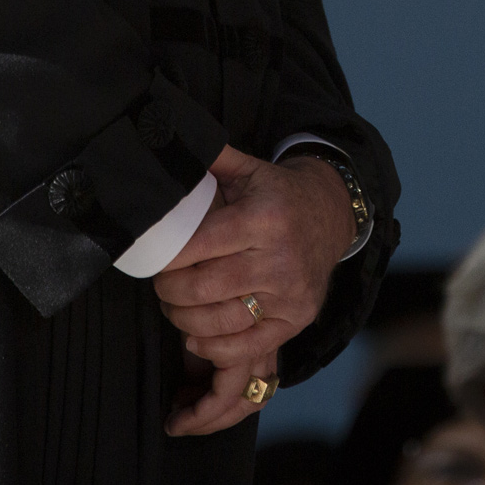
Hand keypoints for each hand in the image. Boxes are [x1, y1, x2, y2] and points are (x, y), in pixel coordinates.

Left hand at [155, 145, 352, 432]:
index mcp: (262, 218)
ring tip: (176, 306)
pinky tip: (196, 336)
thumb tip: (165, 136)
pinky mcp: (296, 319)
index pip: (198, 246)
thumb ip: (210, 159)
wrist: (331, 215)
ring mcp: (290, 293)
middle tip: (162, 284)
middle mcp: (279, 258)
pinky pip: (245, 346)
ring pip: (218, 321)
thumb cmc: (278, 195)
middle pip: (202, 288)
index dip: (166, 258)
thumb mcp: (249, 169)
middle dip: (169, 291)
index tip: (152, 257)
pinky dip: (213, 347)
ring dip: (184, 319)